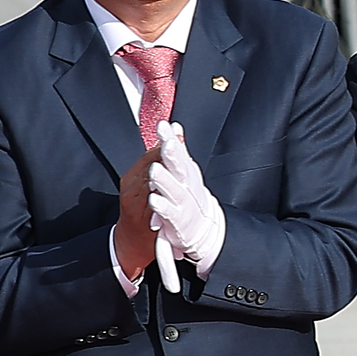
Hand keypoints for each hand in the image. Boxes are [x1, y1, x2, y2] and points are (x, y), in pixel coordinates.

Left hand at [148, 121, 225, 273]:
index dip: (171, 139)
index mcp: (186, 172)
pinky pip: (169, 213)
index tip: (165, 126)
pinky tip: (154, 199)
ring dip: (165, 180)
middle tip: (167, 143)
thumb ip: (179, 150)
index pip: (178, 152)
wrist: (202, 230)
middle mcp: (186, 185)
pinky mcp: (177, 221)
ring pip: (174, 190)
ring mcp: (183, 203)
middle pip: (179, 168)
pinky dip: (163, 206)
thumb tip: (174, 126)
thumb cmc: (189, 197)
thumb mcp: (186, 171)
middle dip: (173, 155)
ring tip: (155, 170)